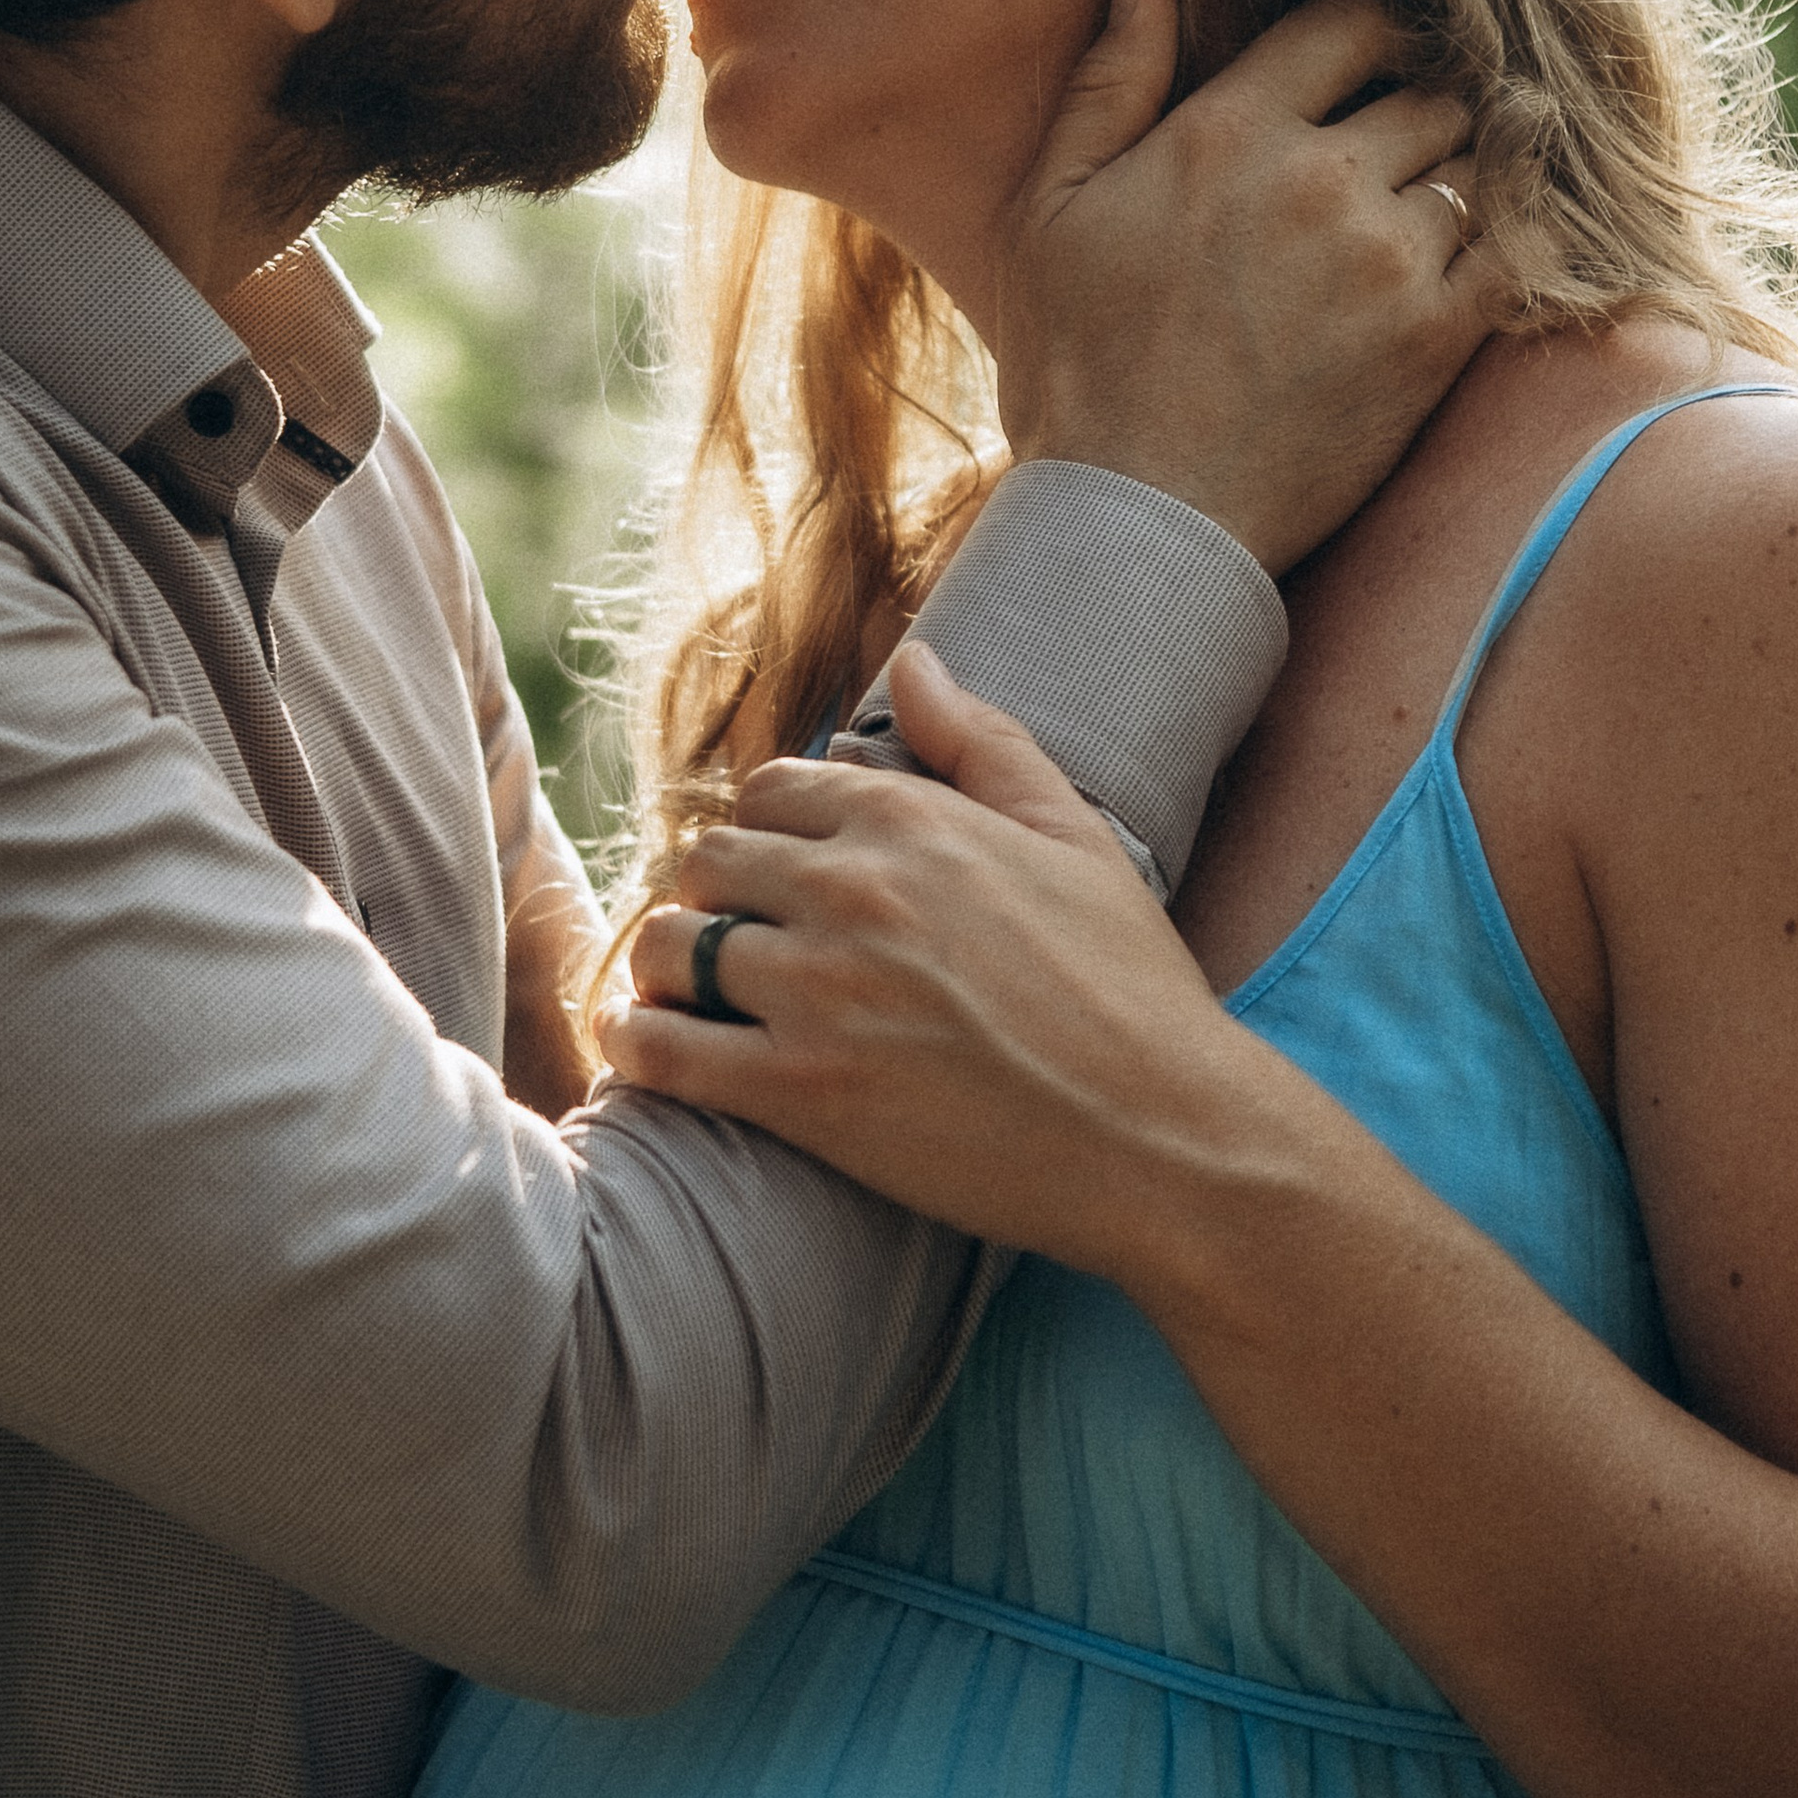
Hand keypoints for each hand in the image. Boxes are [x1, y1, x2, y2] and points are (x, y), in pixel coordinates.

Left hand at [601, 642, 1279, 1284]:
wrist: (1163, 1136)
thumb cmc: (1131, 986)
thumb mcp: (1073, 835)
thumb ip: (980, 742)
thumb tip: (911, 660)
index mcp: (910, 820)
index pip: (771, 792)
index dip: (767, 832)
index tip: (776, 874)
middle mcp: (851, 888)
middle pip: (707, 860)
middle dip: (713, 894)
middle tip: (730, 937)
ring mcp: (818, 991)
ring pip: (672, 945)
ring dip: (668, 965)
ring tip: (684, 993)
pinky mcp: (800, 1091)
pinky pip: (664, 1050)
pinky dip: (633, 1043)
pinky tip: (641, 1045)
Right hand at [993, 0, 1499, 575]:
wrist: (1135, 521)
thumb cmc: (1075, 369)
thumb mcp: (1051, 210)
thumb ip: (1112, 82)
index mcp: (1227, 130)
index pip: (1349, 22)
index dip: (1374, 30)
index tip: (1374, 61)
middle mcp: (1318, 177)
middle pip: (1431, 90)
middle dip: (1426, 106)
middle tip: (1413, 142)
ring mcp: (1385, 257)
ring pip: (1478, 168)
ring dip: (1465, 180)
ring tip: (1440, 209)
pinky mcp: (1433, 339)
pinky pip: (1514, 253)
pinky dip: (1513, 243)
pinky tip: (1490, 256)